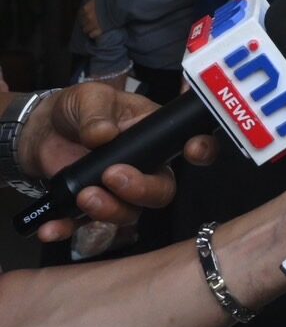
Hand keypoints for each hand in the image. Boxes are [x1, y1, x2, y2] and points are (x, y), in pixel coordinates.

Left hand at [16, 83, 217, 242]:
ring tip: (83, 196)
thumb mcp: (88, 98)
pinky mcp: (90, 206)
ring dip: (109, 210)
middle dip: (142, 190)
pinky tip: (51, 228)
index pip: (189, 143)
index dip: (201, 150)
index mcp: (154, 135)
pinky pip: (85, 225)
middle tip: (113, 177)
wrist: (42, 129)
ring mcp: (119, 190)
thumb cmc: (78, 108)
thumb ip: (97, 114)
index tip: (192, 150)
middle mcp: (145, 166)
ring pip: (130, 212)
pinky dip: (68, 228)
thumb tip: (103, 135)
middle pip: (162, 190)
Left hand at [75, 0, 102, 39]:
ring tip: (96, 28)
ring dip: (90, 29)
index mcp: (87, 7)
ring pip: (87, 30)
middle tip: (94, 22)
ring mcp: (94, 24)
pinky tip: (98, 32)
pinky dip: (94, 34)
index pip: (82, 14)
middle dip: (88, 23)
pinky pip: (92, 35)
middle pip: (83, 23)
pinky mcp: (100, 30)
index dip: (86, 15)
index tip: (91, 15)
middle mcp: (88, 17)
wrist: (123, 4)